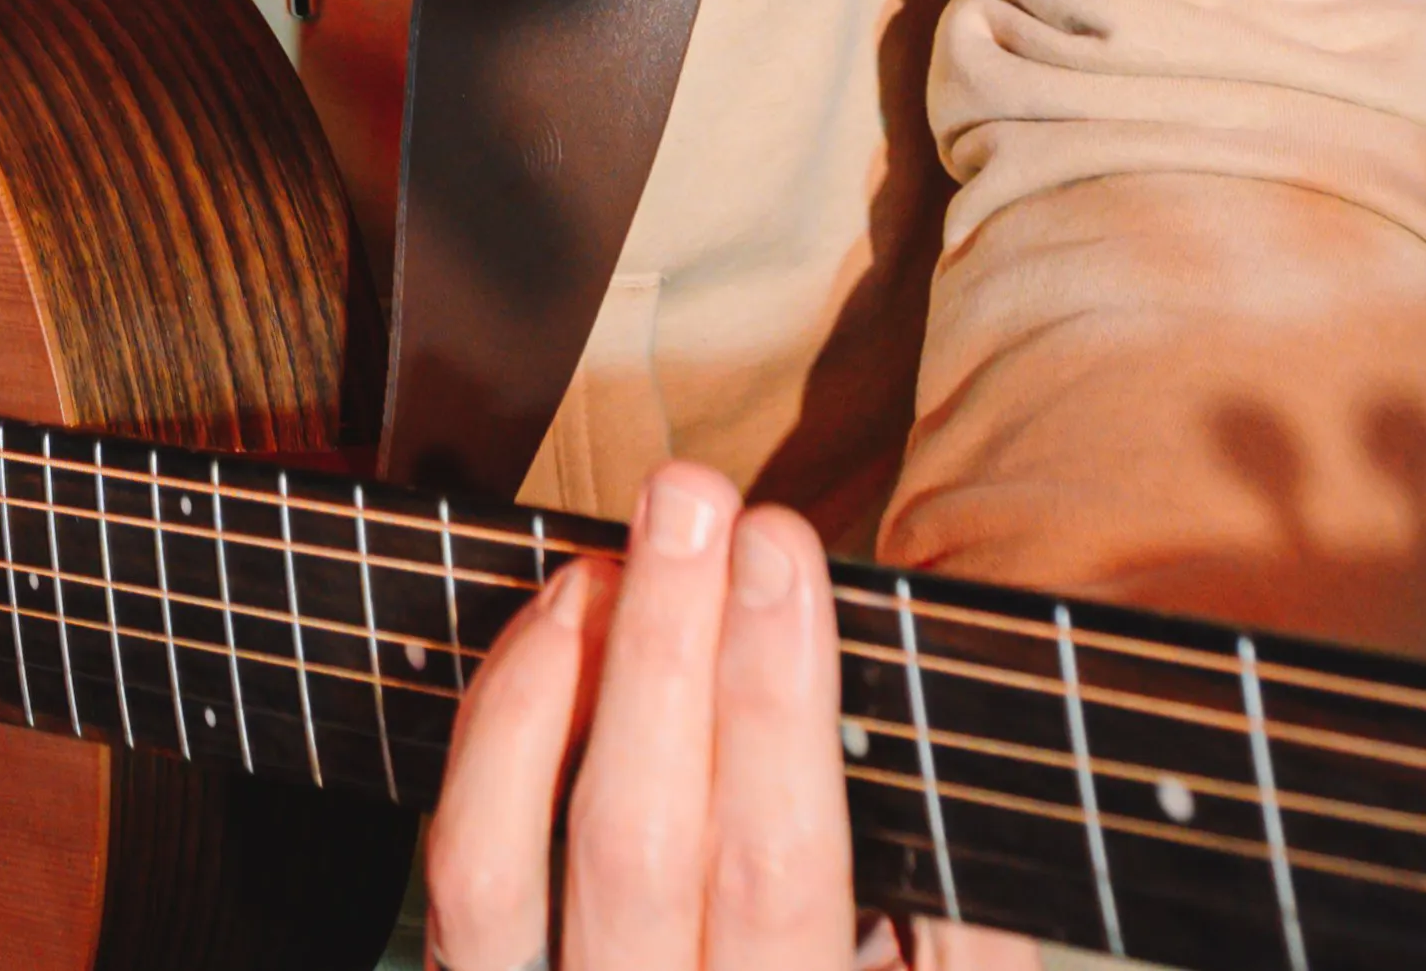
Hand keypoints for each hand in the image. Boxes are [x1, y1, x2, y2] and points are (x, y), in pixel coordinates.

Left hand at [423, 463, 1032, 970]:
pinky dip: (497, 730)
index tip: (778, 549)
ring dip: (562, 675)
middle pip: (638, 842)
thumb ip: (963, 935)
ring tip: (615, 553)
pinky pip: (462, 868)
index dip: (773, 704)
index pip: (775, 867)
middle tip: (689, 498)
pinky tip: (555, 624)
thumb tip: (950, 772)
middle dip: (665, 646)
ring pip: (506, 860)